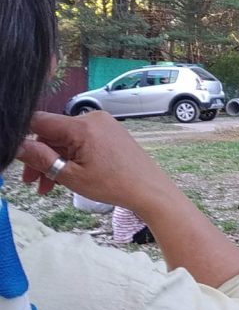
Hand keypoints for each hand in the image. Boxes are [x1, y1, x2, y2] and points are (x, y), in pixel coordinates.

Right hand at [18, 111, 174, 211]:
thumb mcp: (70, 176)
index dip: (24, 138)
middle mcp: (93, 119)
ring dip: (54, 161)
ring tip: (47, 187)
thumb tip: (18, 147)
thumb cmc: (115, 185)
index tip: (19, 159)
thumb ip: (41, 159)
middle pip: (53, 133)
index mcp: (82, 126)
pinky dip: (71, 157)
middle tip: (32, 181)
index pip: (39, 122)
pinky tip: (65, 177)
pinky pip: (82, 141)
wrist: (149, 190)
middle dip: (40, 158)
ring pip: (66, 140)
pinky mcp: (110, 133)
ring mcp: (103, 125)